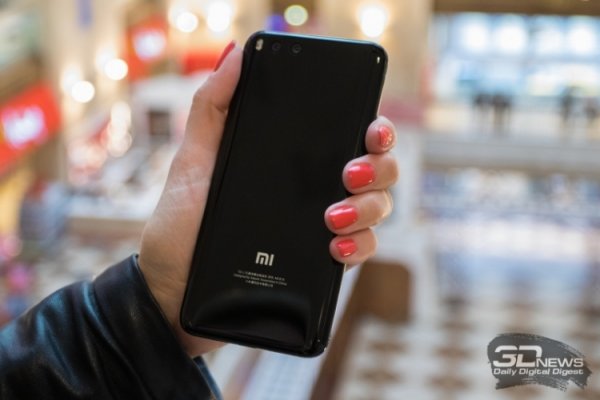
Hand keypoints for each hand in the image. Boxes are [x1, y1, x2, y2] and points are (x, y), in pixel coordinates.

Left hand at [138, 43, 397, 357]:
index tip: (371, 130)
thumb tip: (235, 54)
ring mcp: (322, 231)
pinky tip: (335, 248)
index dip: (372, 130)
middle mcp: (313, 195)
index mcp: (290, 167)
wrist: (172, 298)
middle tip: (348, 174)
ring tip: (334, 217)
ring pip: (378, 209)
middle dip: (377, 168)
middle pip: (375, 172)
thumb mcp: (191, 165)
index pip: (346, 139)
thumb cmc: (179, 231)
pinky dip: (359, 247)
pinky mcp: (321, 267)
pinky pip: (363, 251)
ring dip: (369, 208)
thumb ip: (211, 109)